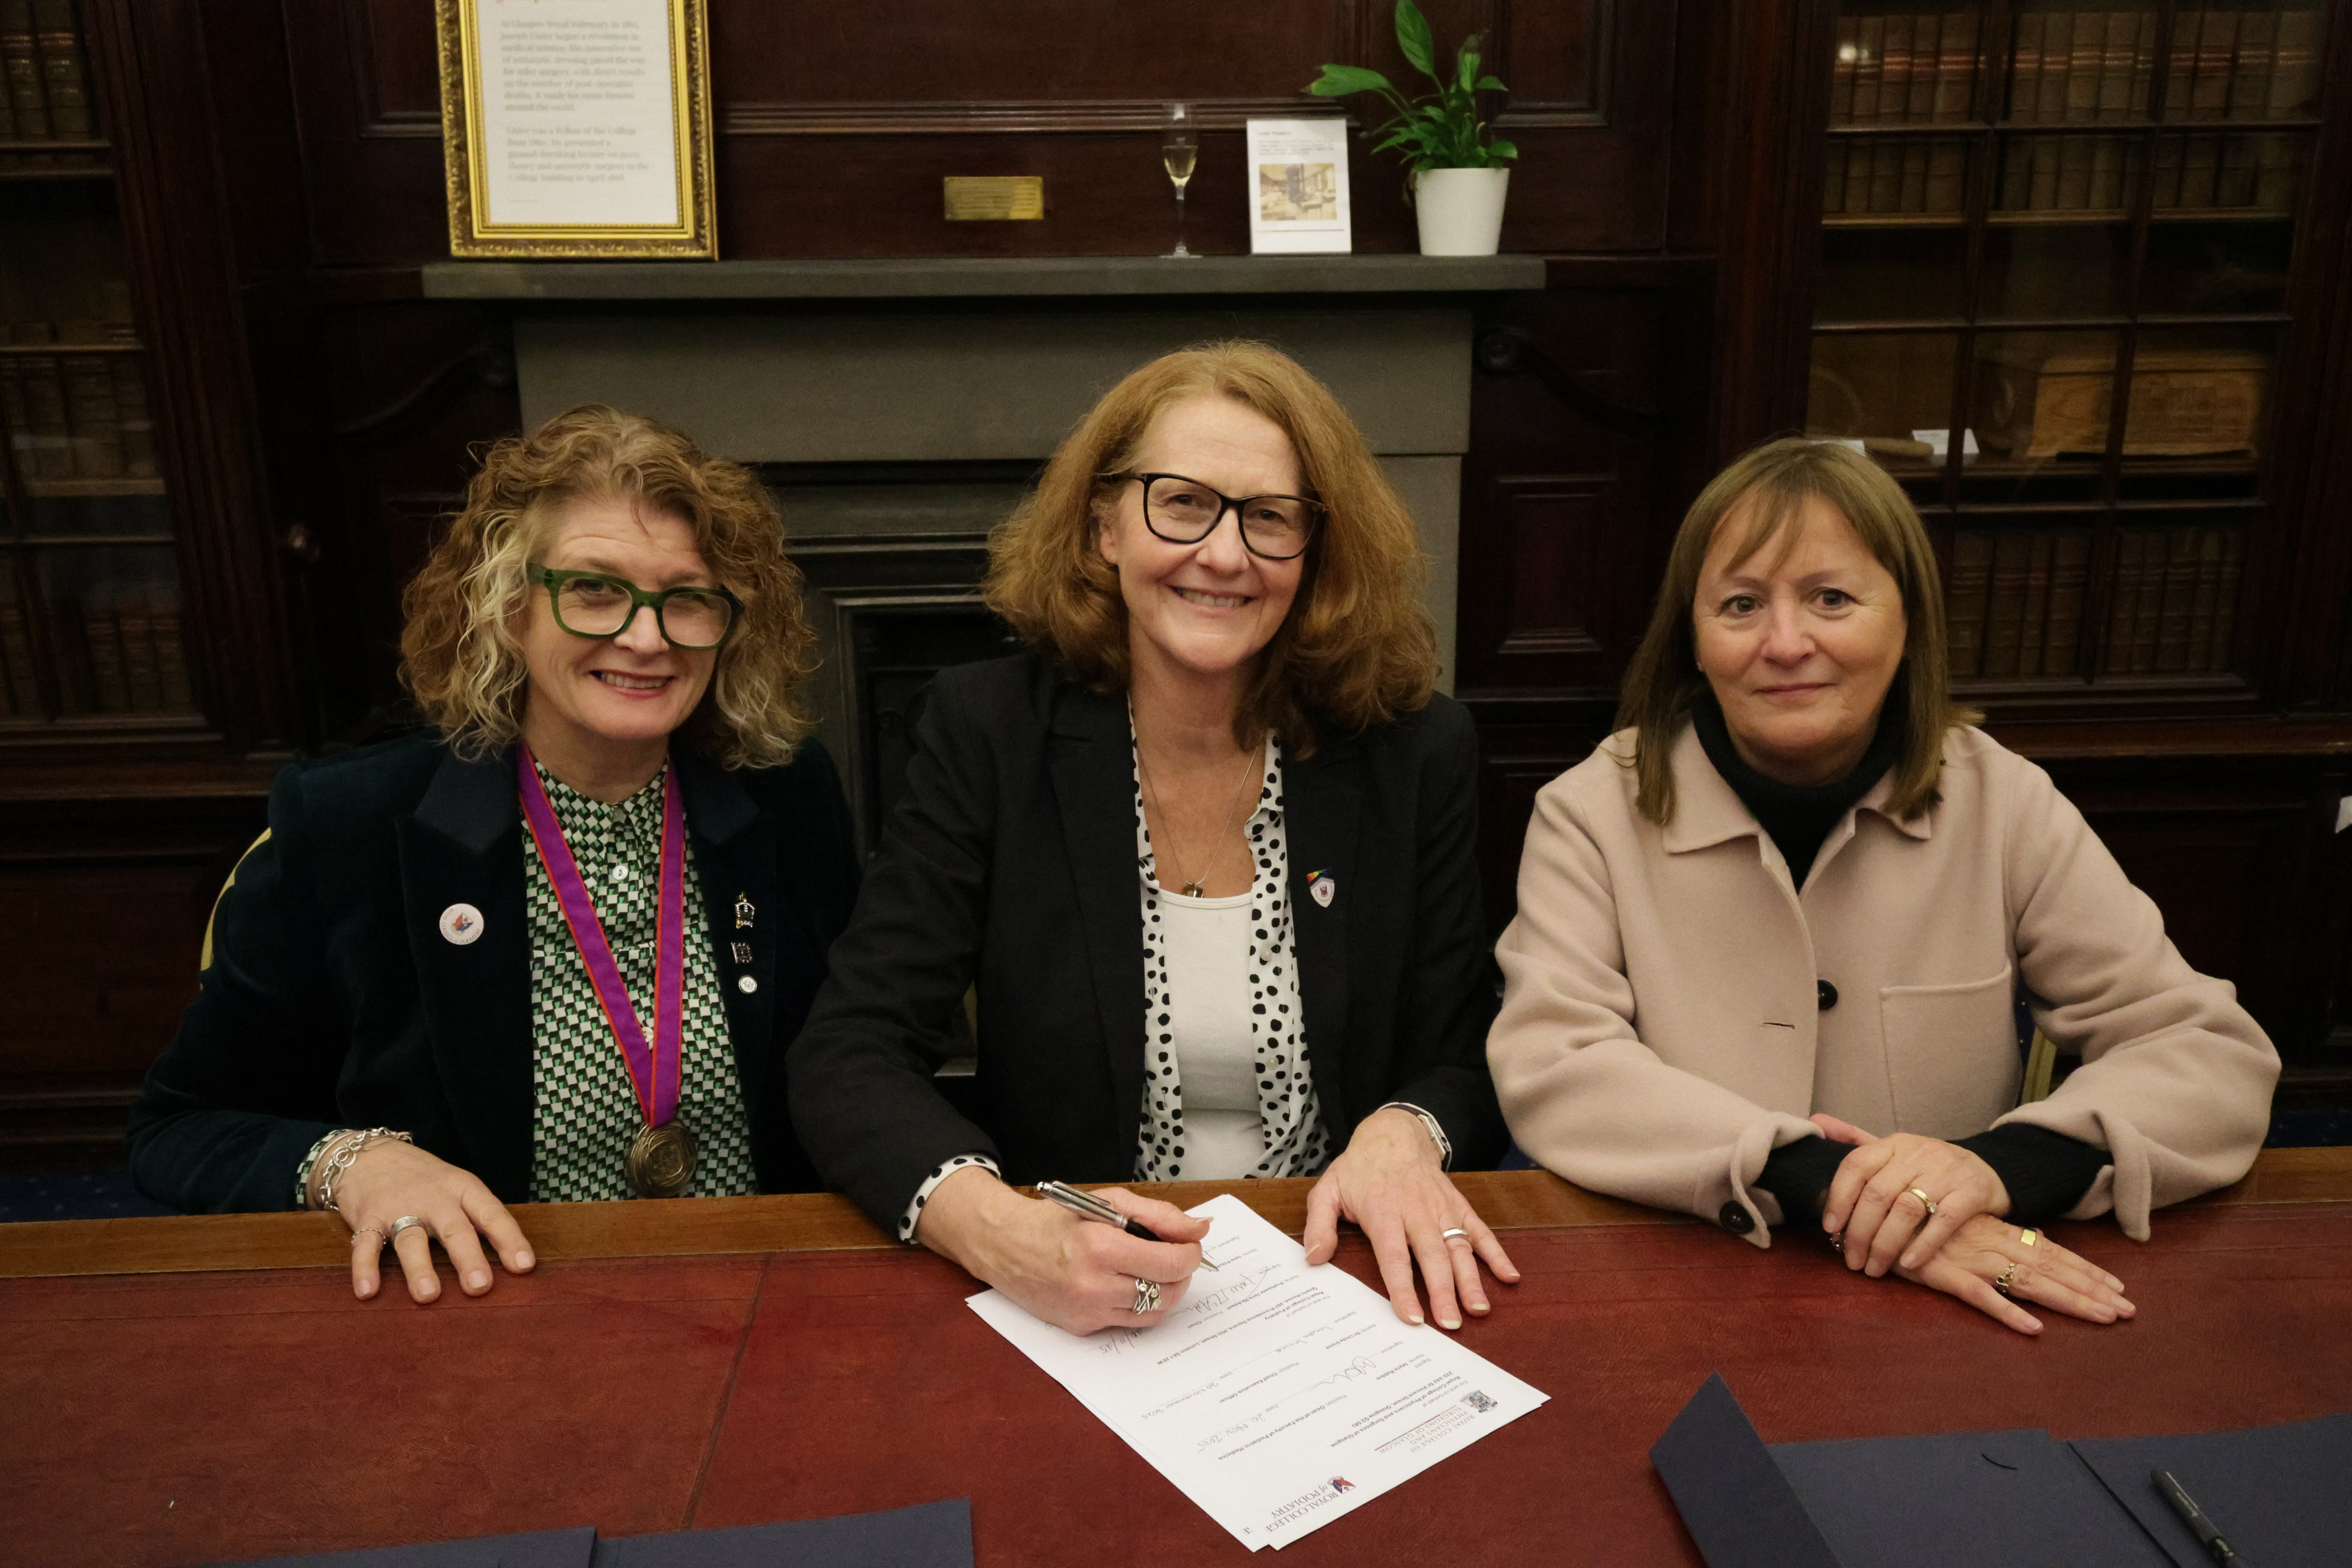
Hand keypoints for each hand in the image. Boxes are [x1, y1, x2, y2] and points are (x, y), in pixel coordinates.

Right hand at [333, 1140, 533, 1303]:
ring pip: (411, 1239)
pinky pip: (365, 1244)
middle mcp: (434, 1197)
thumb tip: (512, 1263)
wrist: (370, 1154)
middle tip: (480, 1286)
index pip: (491, 1214)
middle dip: (468, 1258)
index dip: (509, 1239)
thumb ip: (478, 1219)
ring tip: (428, 1295)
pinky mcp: (367, 1216)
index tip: (525, 1266)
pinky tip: (368, 1291)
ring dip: (420, 1268)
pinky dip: (364, 1268)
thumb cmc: (424, 1181)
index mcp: (463, 1189)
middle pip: (455, 1228)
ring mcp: (399, 1207)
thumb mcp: (457, 1188)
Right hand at [916, 1166, 1206, 1335]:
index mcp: (1101, 1247)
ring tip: (1153, 1270)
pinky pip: (1128, 1323)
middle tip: (1174, 1257)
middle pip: (1167, 1293)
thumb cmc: (1058, 1220)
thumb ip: (1160, 1215)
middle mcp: (1094, 1285)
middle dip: (1180, 1274)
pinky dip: (1137, 1305)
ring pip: (1153, 1313)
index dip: (1190, 1254)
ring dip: (1163, 1292)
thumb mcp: (1108, 1202)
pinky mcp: (1081, 1328)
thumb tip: (1201, 1229)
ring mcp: (1087, 1311)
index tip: (1188, 1245)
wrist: (1006, 1246)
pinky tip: (1126, 1285)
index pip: (1171, 1264)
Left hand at [1302, 1108, 1519, 1329]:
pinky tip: (1509, 1277)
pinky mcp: (1458, 1205)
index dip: (1404, 1288)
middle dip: (1443, 1291)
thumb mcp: (1328, 1190)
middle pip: (1432, 1256)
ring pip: (1459, 1247)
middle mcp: (1416, 1212)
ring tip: (1479, 1309)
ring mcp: (1440, 1208)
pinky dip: (1496, 1253)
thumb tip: (1313, 1257)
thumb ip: (1319, 1224)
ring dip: (1471, 1279)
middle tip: (1451, 1323)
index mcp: (1383, 1211)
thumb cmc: (1359, 1170)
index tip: (1412, 1317)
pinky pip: (1479, 1230)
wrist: (1393, 1134)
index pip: (1394, 1256)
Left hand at [1814, 1114, 2010, 1278]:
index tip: (1829, 1228)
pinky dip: (1923, 1244)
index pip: (1856, 1165)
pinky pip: (1943, 1220)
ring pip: (1906, 1209)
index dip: (1838, 1197)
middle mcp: (1917, 1154)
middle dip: (1859, 1231)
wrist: (1986, 1170)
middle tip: (1850, 1260)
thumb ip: (1856, 1140)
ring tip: (1873, 1268)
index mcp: (1893, 1144)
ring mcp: (1945, 1172)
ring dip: (1885, 1243)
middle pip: (1878, 1193)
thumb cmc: (1928, 1167)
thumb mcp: (1894, 1150)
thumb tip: (1815, 1120)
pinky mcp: (1971, 1192)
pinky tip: (1908, 1263)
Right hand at [1893, 1212, 2134, 1334]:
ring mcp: (1968, 1258)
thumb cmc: (1911, 1219)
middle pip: (2049, 1266)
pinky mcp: (1943, 1274)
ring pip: (2026, 1280)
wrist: (1867, 1207)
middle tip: (2128, 1310)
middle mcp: (1989, 1242)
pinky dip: (2005, 1311)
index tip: (2117, 1286)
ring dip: (2067, 1299)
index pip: (2049, 1250)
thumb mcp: (1953, 1224)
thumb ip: (1984, 1233)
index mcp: (1994, 1231)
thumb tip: (2019, 1241)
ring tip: (2103, 1317)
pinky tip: (2032, 1329)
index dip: (2084, 1268)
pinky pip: (1979, 1295)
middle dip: (2090, 1288)